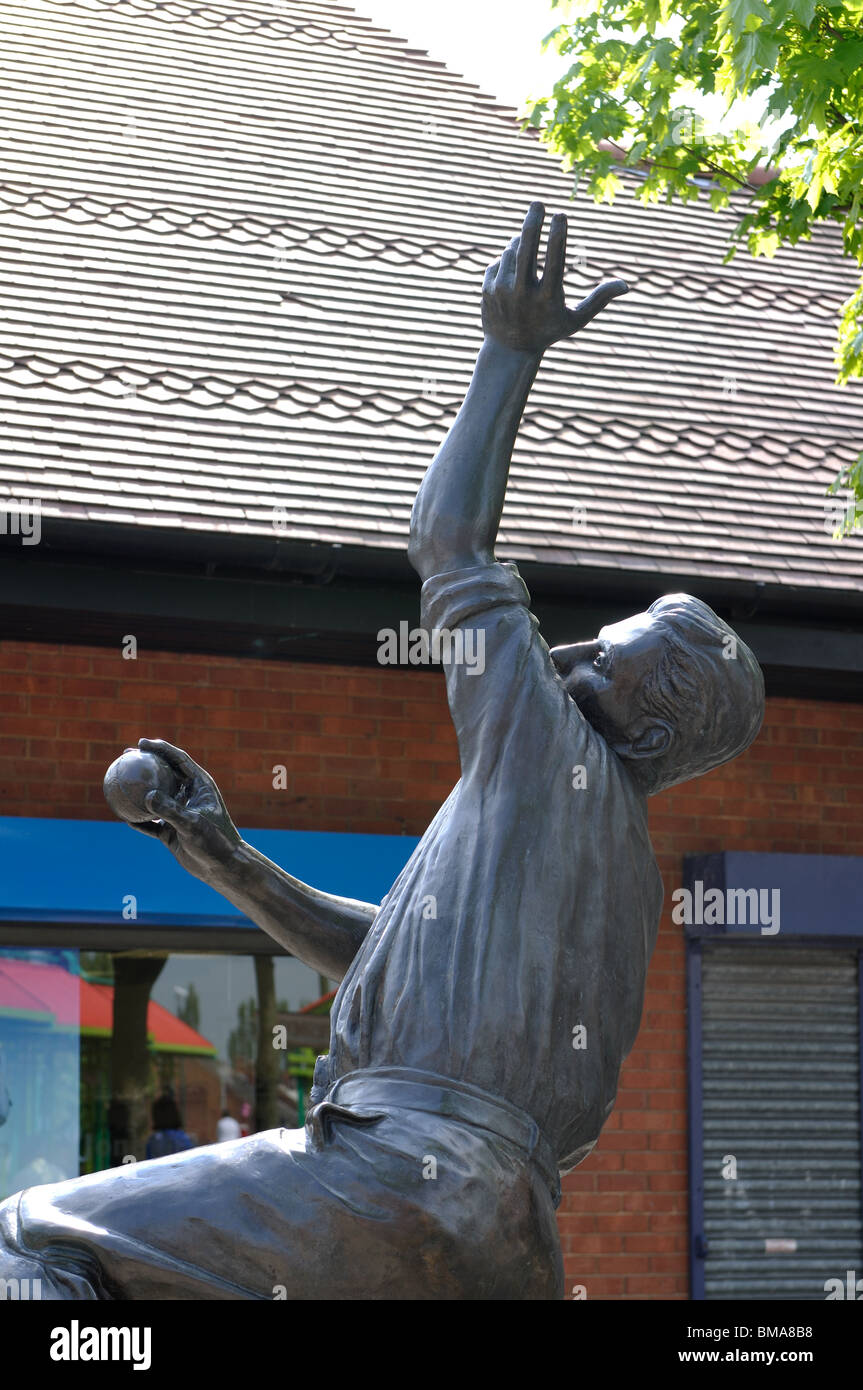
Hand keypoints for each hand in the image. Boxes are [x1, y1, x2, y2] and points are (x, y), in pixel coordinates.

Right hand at [130, 738, 241, 883]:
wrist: (222, 867)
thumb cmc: (214, 841)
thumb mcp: (193, 824)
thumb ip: (171, 809)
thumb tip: (147, 795)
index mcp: (200, 785)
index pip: (178, 759)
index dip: (161, 748)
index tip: (141, 743)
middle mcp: (189, 796)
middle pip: (164, 773)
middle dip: (146, 763)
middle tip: (125, 757)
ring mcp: (180, 813)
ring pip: (155, 797)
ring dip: (138, 790)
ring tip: (117, 783)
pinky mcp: (172, 831)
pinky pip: (151, 822)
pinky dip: (139, 819)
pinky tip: (123, 816)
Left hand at [482, 202, 628, 354]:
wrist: (509, 351)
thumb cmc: (549, 331)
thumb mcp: (576, 320)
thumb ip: (599, 300)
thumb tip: (626, 285)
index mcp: (547, 299)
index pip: (554, 261)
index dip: (557, 236)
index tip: (560, 214)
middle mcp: (522, 294)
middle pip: (526, 250)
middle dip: (533, 223)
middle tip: (538, 203)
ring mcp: (502, 292)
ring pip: (512, 252)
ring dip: (521, 242)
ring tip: (527, 244)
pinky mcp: (486, 289)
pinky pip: (499, 261)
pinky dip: (509, 258)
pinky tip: (513, 270)